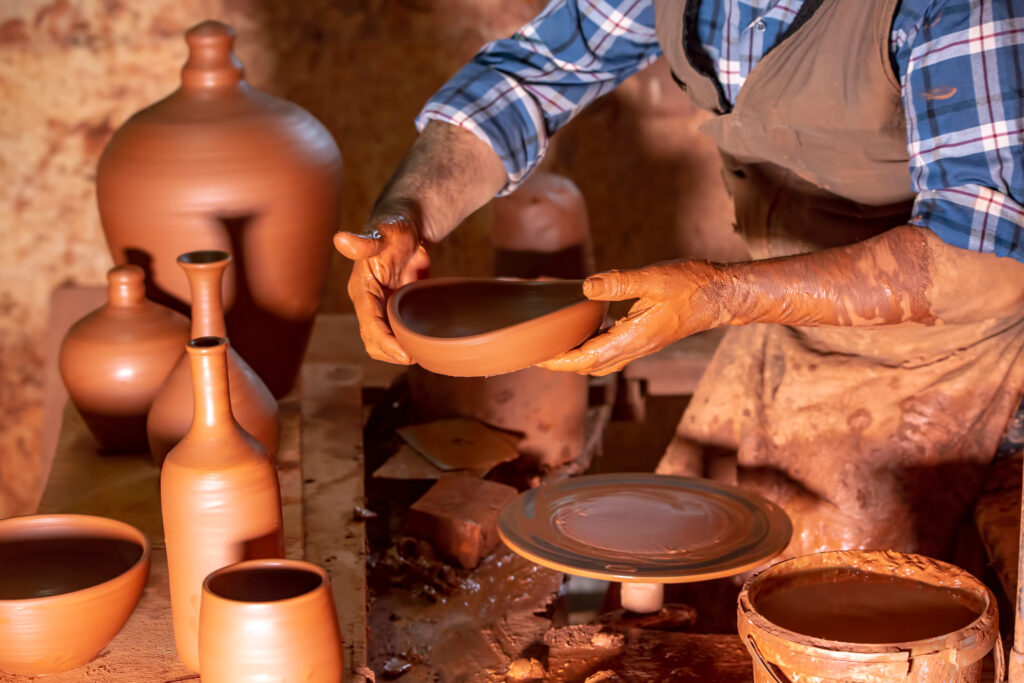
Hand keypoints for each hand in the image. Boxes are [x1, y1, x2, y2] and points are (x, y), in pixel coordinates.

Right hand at [334, 213, 428, 363]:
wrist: (407, 228)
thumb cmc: (395, 227)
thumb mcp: (385, 232)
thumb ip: (366, 240)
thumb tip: (341, 240)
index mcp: (361, 289)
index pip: (369, 324)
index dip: (385, 342)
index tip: (405, 355)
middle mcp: (367, 302)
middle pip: (372, 340)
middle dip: (391, 352)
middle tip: (416, 357)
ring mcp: (380, 308)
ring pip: (381, 342)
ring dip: (397, 352)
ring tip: (420, 355)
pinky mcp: (393, 309)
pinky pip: (394, 334)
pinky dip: (405, 343)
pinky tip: (422, 346)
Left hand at [537, 260, 724, 375]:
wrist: (720, 296)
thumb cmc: (691, 286)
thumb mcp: (654, 278)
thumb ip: (618, 283)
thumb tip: (586, 287)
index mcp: (633, 339)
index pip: (586, 359)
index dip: (558, 361)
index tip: (537, 357)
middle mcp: (634, 348)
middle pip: (588, 366)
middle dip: (561, 363)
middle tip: (536, 351)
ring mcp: (640, 346)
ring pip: (599, 361)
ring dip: (575, 357)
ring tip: (554, 343)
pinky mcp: (644, 339)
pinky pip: (611, 350)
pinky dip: (591, 345)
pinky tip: (584, 329)